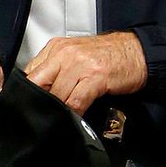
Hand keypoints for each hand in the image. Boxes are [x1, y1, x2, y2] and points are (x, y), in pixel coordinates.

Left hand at [22, 31, 146, 115]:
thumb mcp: (75, 56)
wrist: (138, 52)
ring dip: (57, 110)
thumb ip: (56, 69)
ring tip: (58, 119)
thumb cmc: (108, 56)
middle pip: (38, 84)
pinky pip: (75, 101)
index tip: (28, 106)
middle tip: (41, 116)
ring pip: (56, 95)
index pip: (30, 72)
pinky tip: (75, 118)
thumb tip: (38, 90)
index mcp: (56, 48)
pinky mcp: (95, 77)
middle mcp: (65, 54)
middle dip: (38, 103)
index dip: (27, 93)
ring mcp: (79, 64)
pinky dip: (73, 113)